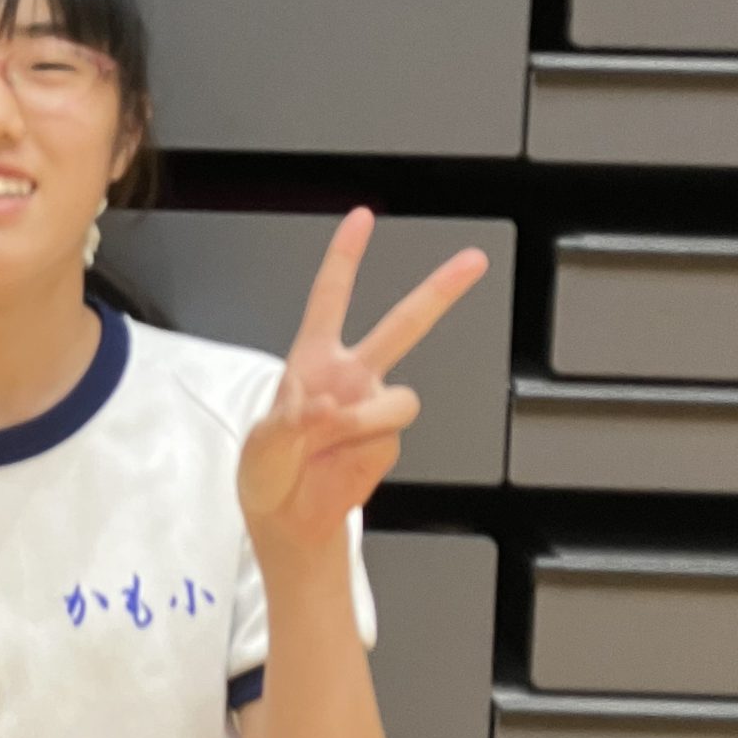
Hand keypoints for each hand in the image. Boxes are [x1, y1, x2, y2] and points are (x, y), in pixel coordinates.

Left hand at [237, 207, 488, 563]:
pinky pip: (387, 438)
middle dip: (440, 290)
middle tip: (475, 260)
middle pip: (403, 324)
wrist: (287, 519)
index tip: (364, 218)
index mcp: (313, 358)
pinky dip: (360, 450)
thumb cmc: (267, 472)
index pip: (331, 297)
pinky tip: (337, 463)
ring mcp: (372, 408)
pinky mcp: (386, 442)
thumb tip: (334, 407)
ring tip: (332, 439)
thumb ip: (294, 421)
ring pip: (400, 399)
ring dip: (366, 418)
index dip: (346, 257)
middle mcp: (351, 375)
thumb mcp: (263, 443)